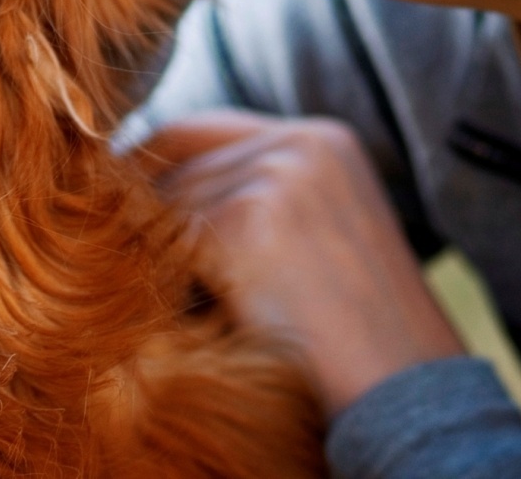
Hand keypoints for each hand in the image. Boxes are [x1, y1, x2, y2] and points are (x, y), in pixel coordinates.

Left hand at [142, 110, 462, 416]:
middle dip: (148, 209)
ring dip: (155, 248)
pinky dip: (165, 276)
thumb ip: (256, 194)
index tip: (116, 202)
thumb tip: (146, 189)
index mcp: (324, 139)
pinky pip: (171, 239)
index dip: (155, 166)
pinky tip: (181, 310)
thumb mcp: (320, 235)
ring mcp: (277, 175)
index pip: (202, 130)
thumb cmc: (357, 333)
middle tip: (119, 251)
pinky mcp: (249, 218)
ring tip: (167, 294)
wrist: (404, 390)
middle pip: (177, 159)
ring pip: (168, 201)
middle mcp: (301, 142)